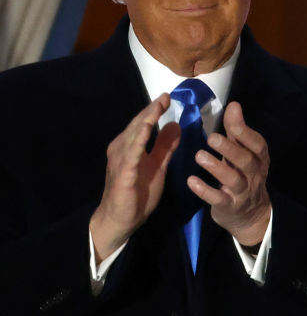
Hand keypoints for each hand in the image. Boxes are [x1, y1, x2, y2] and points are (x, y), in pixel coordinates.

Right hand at [90, 94, 180, 259]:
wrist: (121, 219)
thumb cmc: (137, 193)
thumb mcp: (158, 166)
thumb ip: (165, 147)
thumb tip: (175, 124)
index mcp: (130, 147)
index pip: (143, 124)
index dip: (154, 110)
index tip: (167, 97)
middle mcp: (122, 149)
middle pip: (137, 125)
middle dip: (150, 110)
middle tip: (164, 96)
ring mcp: (121, 160)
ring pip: (133, 135)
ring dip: (145, 120)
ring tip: (157, 106)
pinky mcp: (123, 173)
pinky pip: (131, 154)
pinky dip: (138, 140)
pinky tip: (146, 130)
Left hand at [189, 101, 270, 244]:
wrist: (250, 216)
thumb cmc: (243, 177)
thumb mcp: (243, 154)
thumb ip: (237, 132)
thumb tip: (234, 105)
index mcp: (259, 160)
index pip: (257, 144)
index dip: (245, 131)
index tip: (232, 113)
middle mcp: (254, 175)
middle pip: (246, 161)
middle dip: (230, 149)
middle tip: (212, 138)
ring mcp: (242, 193)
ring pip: (233, 180)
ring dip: (217, 168)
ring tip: (199, 156)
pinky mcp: (229, 207)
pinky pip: (219, 199)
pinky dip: (205, 191)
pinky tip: (191, 181)